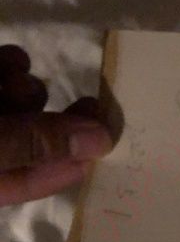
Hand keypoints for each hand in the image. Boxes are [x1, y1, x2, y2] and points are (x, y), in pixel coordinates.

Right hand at [0, 45, 112, 206]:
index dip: (70, 164)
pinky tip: (13, 58)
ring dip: (28, 91)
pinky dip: (7, 67)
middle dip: (57, 122)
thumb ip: (34, 142)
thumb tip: (99, 144)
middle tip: (92, 103)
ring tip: (22, 79)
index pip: (27, 183)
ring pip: (11, 108)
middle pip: (23, 143)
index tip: (107, 140)